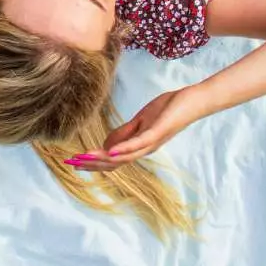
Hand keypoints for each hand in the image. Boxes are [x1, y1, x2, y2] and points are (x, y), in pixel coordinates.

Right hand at [63, 88, 205, 170]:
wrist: (193, 102)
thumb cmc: (169, 109)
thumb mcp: (141, 121)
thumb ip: (124, 133)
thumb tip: (105, 146)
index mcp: (139, 146)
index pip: (113, 159)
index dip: (94, 162)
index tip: (75, 162)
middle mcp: (144, 149)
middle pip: (115, 163)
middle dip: (93, 164)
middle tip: (72, 164)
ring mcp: (151, 142)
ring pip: (124, 156)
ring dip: (103, 159)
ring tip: (84, 158)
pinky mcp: (157, 132)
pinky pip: (139, 144)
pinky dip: (124, 148)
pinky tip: (110, 151)